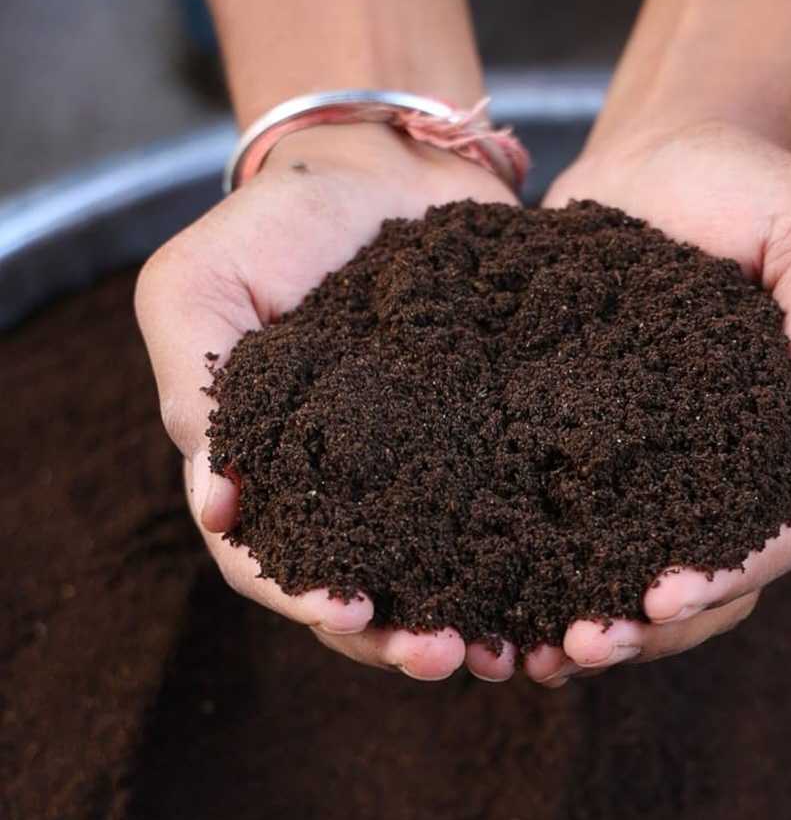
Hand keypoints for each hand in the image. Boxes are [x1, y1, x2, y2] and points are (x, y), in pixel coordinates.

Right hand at [136, 123, 519, 682]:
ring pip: (444, 562)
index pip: (277, 556)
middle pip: (369, 582)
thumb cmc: (275, 221)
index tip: (350, 614)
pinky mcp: (488, 428)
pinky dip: (529, 549)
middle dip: (401, 633)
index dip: (307, 596)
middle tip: (445, 658)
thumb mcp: (197, 285)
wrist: (381, 162)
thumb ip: (197, 384)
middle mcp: (351, 478)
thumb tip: (218, 505)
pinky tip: (564, 583)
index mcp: (271, 461)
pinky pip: (509, 501)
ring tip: (510, 652)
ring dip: (471, 615)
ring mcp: (425, 458)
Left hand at [527, 120, 790, 685]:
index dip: (729, 576)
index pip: (780, 533)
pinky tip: (498, 600)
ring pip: (637, 569)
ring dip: (592, 618)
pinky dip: (545, 569)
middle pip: (707, 579)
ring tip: (534, 651)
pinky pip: (576, 524)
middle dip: (648, 626)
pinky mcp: (594, 446)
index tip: (661, 597)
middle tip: (581, 647)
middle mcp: (732, 466)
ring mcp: (660, 464)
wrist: (656, 161)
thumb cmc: (745, 186)